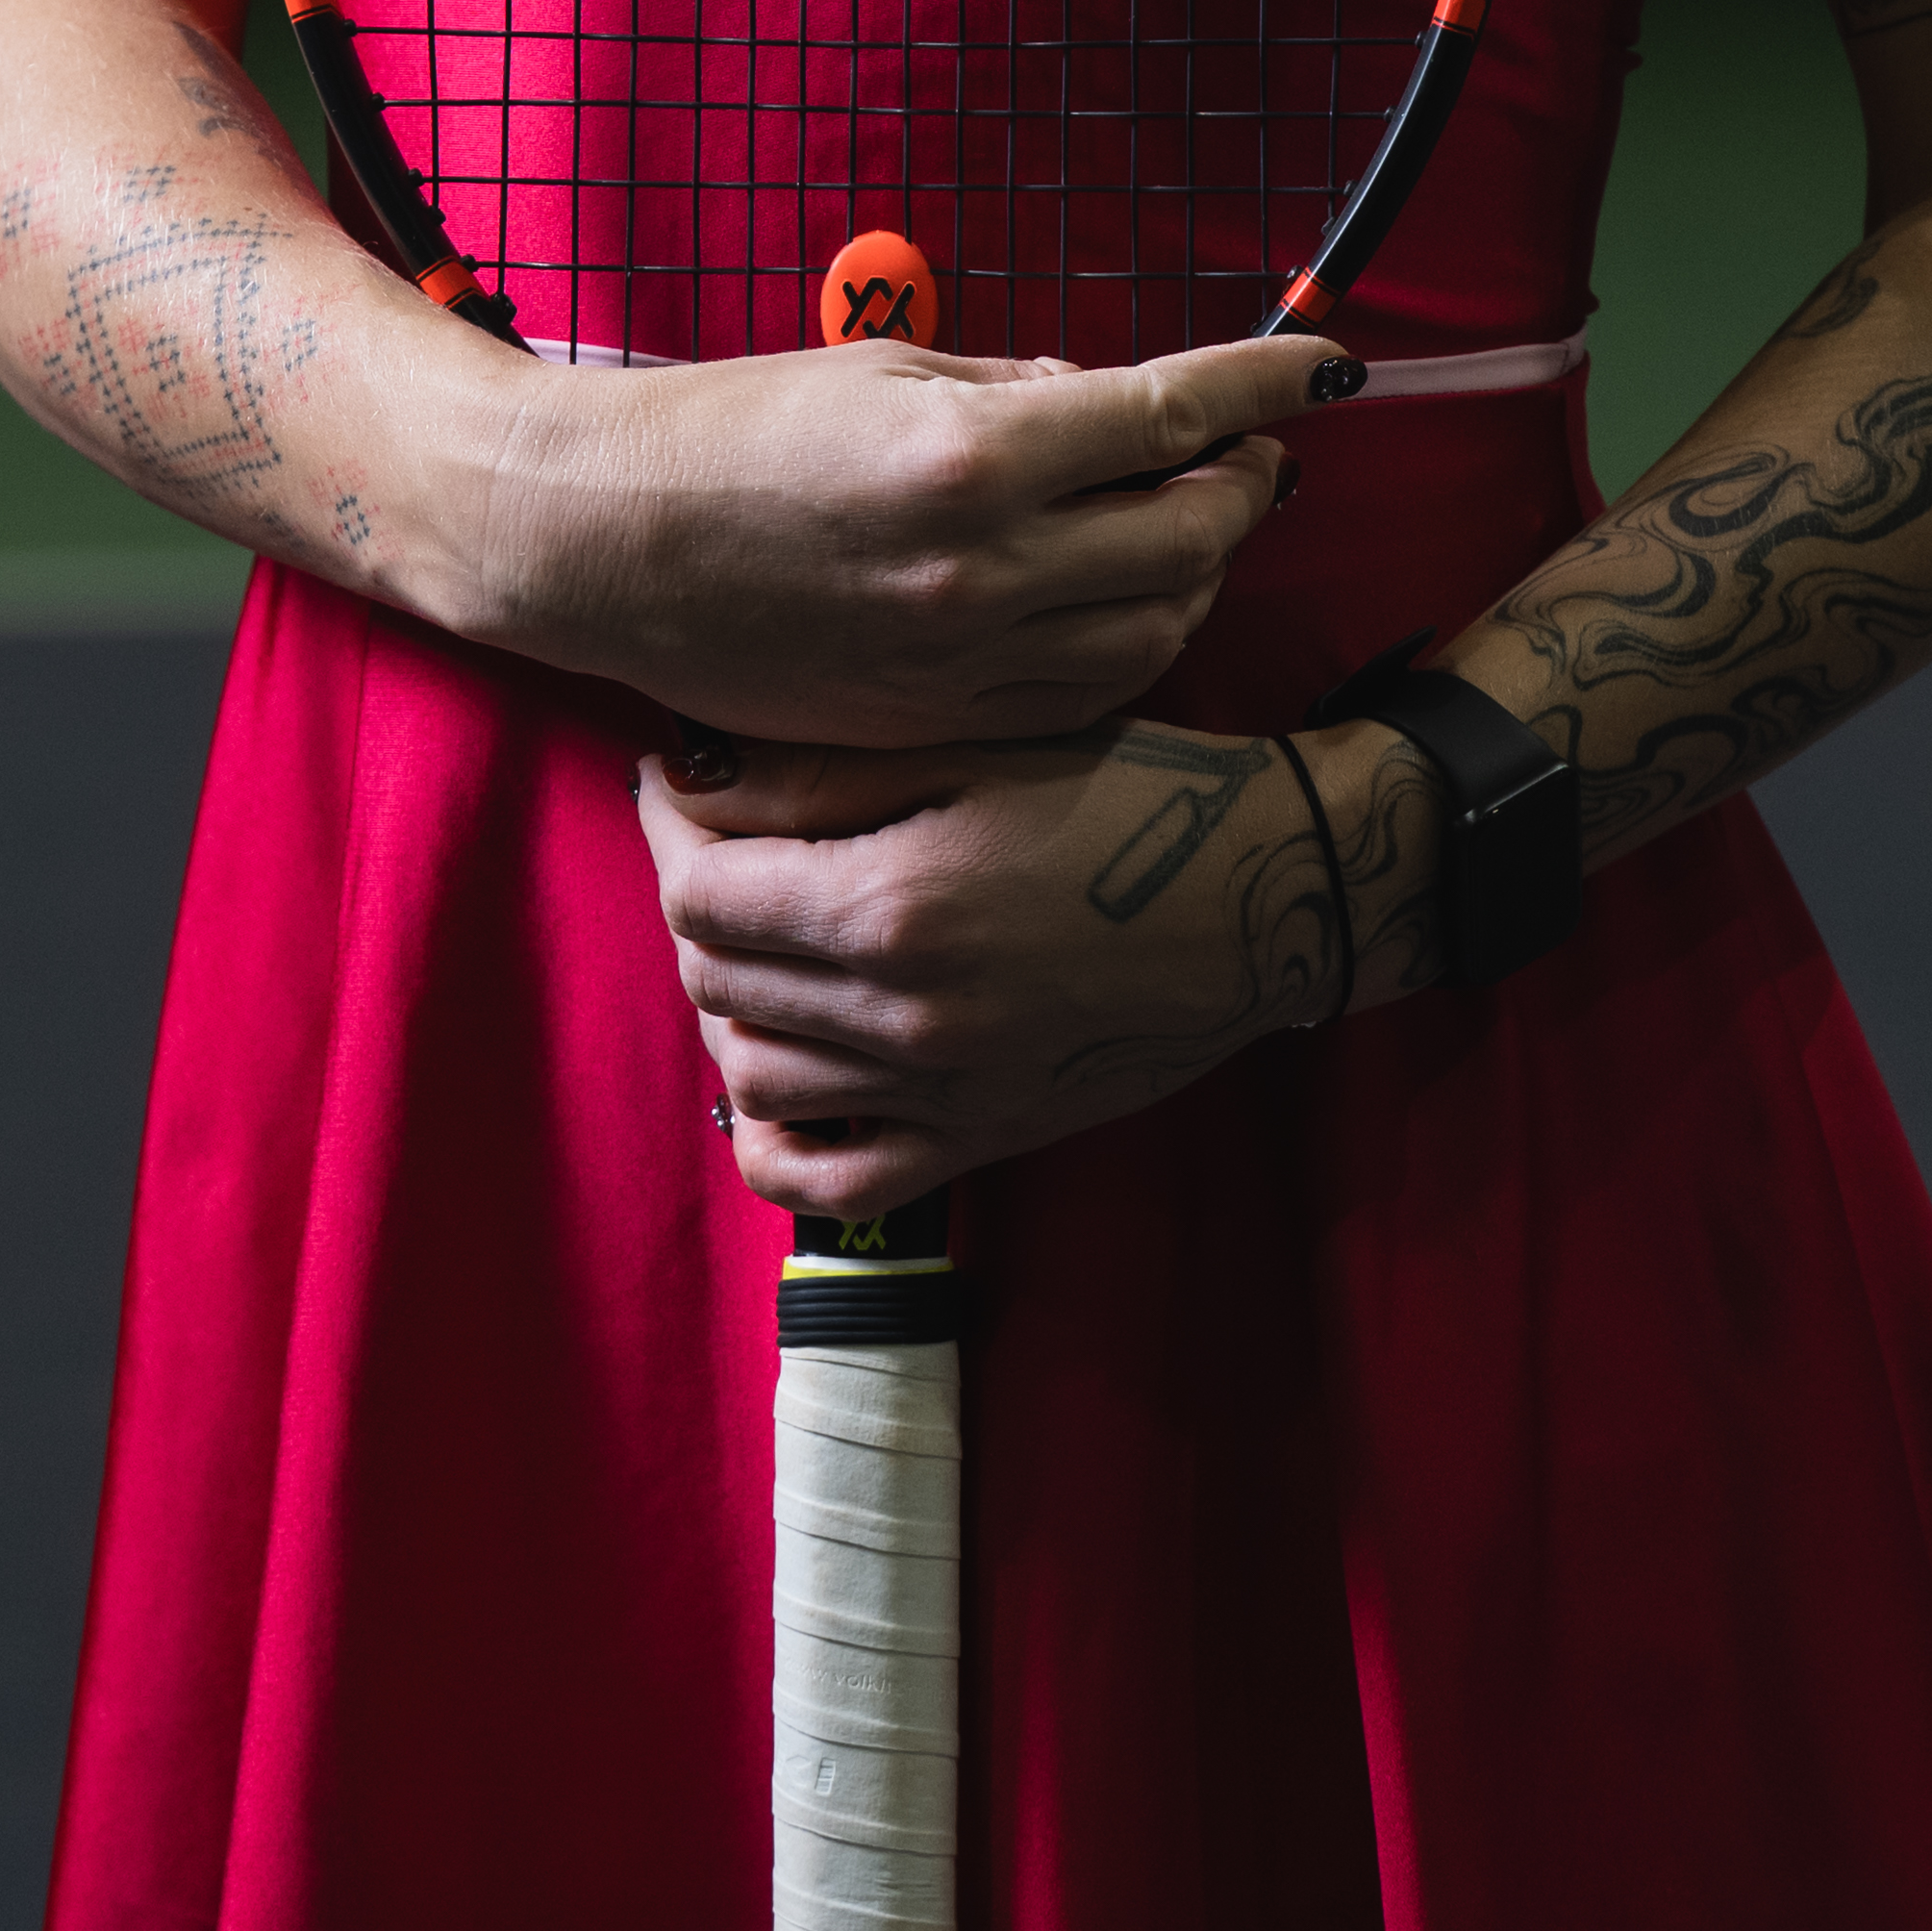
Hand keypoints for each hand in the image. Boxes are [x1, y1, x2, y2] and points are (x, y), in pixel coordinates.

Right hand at [466, 333, 1359, 754]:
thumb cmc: (731, 431)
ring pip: (1158, 625)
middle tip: (1255, 450)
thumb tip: (1128, 406)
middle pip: (1191, 529)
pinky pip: (1085, 690)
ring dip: (1202, 569)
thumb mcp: (886, 373)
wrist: (604, 545)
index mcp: (970, 453)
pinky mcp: (939, 717)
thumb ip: (1026, 392)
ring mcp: (963, 656)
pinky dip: (1134, 642)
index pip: (1173, 413)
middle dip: (1246, 481)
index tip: (1324, 365)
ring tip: (1198, 524)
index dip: (1266, 381)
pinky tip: (1128, 602)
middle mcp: (983, 564)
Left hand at [646, 709, 1375, 1222]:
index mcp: (892, 903)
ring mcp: (938, 1092)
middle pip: (712, 980)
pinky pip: (826, 1180)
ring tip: (766, 946)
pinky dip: (775, 1138)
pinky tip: (782, 1077)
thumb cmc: (1129, 797)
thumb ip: (820, 773)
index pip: (698, 892)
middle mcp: (902, 1014)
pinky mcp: (977, 1139)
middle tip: (729, 852)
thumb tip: (686, 785)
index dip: (668, 833)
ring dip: (732, 1008)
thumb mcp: (975, 750)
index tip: (677, 789)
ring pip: (751, 1075)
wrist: (1263, 897)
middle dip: (699, 909)